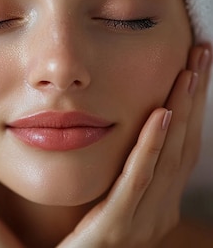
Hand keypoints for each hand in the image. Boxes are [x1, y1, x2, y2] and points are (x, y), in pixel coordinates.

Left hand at [58, 44, 211, 247]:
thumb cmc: (82, 245)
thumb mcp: (106, 206)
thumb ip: (117, 177)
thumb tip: (111, 132)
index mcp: (155, 203)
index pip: (179, 145)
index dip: (190, 105)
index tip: (193, 65)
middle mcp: (157, 211)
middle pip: (182, 144)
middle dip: (193, 97)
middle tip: (200, 53)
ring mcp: (141, 221)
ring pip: (168, 156)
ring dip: (180, 110)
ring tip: (188, 71)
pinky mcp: (117, 227)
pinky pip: (138, 181)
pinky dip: (151, 147)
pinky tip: (160, 115)